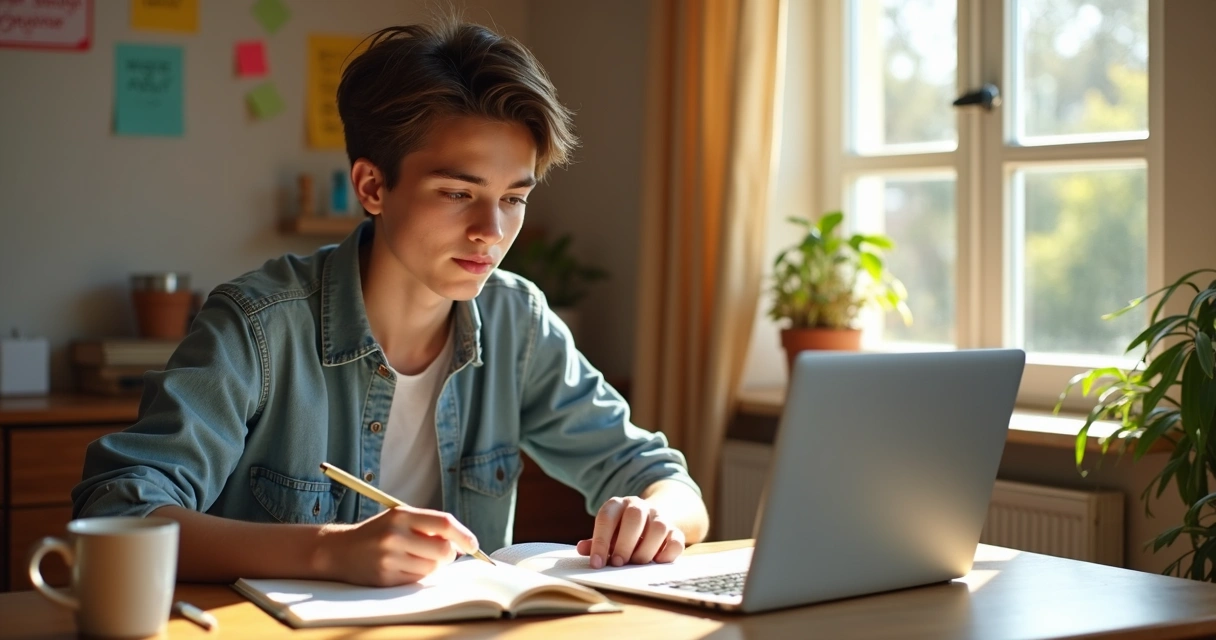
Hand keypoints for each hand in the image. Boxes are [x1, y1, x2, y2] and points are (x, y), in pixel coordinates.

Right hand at [318, 506, 478, 585]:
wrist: (340, 550)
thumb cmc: (378, 532)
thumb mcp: (399, 518)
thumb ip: (428, 526)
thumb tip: (462, 544)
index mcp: (401, 515)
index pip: (444, 523)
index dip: (463, 535)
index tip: (474, 545)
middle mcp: (395, 535)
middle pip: (443, 551)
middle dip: (448, 554)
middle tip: (441, 553)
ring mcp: (389, 558)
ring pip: (432, 568)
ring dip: (433, 566)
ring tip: (417, 558)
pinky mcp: (385, 578)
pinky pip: (417, 580)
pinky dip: (418, 575)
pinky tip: (404, 567)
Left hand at [576, 496, 685, 568]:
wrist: (650, 521)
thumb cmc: (621, 533)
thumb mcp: (607, 535)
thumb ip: (595, 542)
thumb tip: (582, 549)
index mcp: (618, 505)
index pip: (607, 517)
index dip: (600, 541)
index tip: (596, 563)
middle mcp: (639, 506)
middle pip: (635, 516)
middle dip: (625, 543)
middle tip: (617, 563)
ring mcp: (659, 516)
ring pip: (658, 527)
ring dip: (645, 550)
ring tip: (636, 564)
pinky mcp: (675, 530)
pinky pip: (677, 540)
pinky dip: (667, 553)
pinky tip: (656, 562)